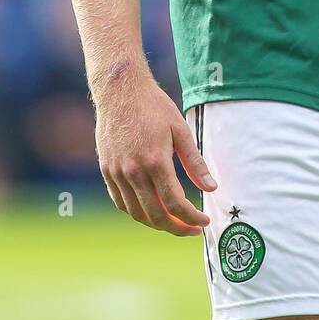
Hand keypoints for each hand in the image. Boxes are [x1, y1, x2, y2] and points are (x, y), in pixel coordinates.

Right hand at [94, 70, 216, 235]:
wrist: (120, 91)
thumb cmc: (154, 107)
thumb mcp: (180, 129)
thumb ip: (195, 162)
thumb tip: (211, 187)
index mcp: (155, 161)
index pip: (175, 203)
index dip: (191, 218)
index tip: (204, 221)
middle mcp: (133, 171)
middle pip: (155, 215)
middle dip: (177, 228)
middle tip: (192, 229)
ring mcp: (117, 172)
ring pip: (136, 213)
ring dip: (156, 223)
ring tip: (174, 222)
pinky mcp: (106, 170)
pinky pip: (121, 202)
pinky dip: (136, 212)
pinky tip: (150, 209)